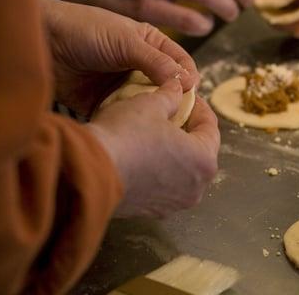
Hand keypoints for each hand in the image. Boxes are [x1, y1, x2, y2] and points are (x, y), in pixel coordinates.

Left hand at [41, 0, 197, 116]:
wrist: (41, 40)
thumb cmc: (84, 29)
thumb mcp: (126, 41)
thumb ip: (156, 61)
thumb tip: (187, 82)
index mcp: (152, 46)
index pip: (181, 64)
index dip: (189, 78)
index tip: (191, 92)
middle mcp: (141, 68)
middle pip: (168, 89)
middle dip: (174, 102)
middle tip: (177, 115)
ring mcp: (123, 87)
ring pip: (148, 106)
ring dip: (151, 115)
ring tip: (155, 124)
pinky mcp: (105, 105)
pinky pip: (124, 118)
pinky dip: (129, 123)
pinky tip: (132, 127)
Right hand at [88, 80, 219, 216]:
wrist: (87, 173)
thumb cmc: (125, 136)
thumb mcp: (150, 104)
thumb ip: (170, 95)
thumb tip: (177, 87)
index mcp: (204, 160)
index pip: (211, 128)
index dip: (200, 108)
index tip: (189, 97)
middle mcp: (195, 187)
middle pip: (199, 152)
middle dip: (188, 131)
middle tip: (174, 113)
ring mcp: (173, 204)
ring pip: (181, 171)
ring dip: (173, 153)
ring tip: (156, 134)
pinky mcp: (151, 212)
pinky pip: (161, 186)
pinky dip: (157, 171)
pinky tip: (141, 155)